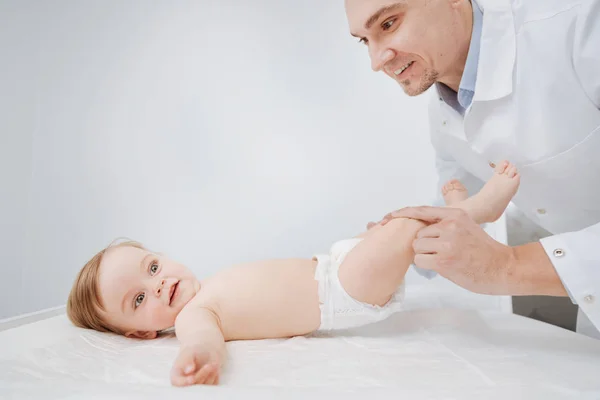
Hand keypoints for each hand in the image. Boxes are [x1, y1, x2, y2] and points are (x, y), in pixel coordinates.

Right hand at [170, 345, 220, 385]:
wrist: (205, 351)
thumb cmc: (194, 352)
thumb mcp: (189, 352)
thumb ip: (187, 361)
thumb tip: (188, 371)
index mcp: (176, 376)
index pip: (177, 383)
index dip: (184, 382)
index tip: (192, 378)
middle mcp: (185, 384)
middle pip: (193, 385)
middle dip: (202, 375)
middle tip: (209, 365)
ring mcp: (196, 387)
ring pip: (204, 386)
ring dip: (210, 374)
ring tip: (213, 364)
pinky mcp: (206, 386)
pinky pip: (212, 385)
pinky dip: (215, 376)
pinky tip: (214, 368)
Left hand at [381, 206, 515, 294]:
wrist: (501, 267)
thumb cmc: (483, 250)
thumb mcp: (466, 227)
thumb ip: (445, 223)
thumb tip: (420, 227)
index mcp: (455, 215)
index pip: (422, 211)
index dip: (403, 214)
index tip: (389, 217)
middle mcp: (449, 225)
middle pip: (418, 234)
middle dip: (424, 245)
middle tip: (441, 253)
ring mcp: (446, 243)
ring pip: (417, 247)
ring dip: (425, 256)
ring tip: (445, 259)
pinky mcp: (443, 260)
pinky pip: (420, 260)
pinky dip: (426, 265)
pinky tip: (443, 267)